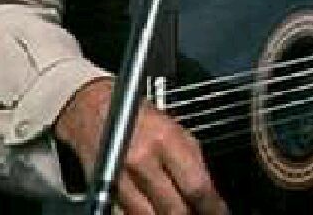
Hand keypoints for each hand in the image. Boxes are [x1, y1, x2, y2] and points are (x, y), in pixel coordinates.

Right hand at [54, 77, 228, 213]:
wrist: (91, 107)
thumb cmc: (137, 115)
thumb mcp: (172, 126)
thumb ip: (191, 158)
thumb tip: (208, 191)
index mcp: (164, 138)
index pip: (196, 186)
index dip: (213, 207)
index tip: (221, 213)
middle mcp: (142, 161)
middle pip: (175, 210)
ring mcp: (121, 180)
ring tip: (179, 213)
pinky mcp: (105, 192)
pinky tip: (156, 211)